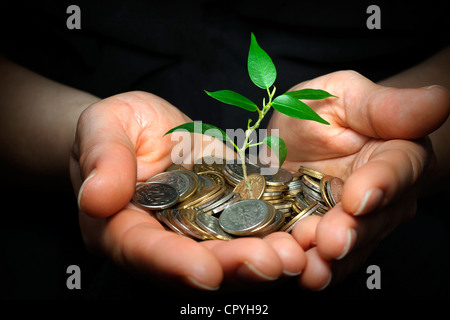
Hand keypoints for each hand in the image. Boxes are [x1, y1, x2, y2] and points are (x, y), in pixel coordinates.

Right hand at [69, 91, 305, 290]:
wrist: (144, 128)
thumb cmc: (117, 125)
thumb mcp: (102, 126)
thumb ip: (102, 158)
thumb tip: (97, 199)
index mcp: (121, 226)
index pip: (142, 251)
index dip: (172, 263)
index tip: (206, 272)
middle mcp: (164, 240)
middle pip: (194, 265)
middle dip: (234, 268)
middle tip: (274, 264)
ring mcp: (198, 232)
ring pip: (228, 257)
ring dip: (263, 261)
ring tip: (297, 255)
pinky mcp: (226, 215)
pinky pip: (250, 232)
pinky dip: (276, 237)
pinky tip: (303, 235)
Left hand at [268, 70, 449, 289]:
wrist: (299, 140)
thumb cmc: (325, 112)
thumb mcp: (343, 95)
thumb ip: (385, 105)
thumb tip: (438, 99)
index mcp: (396, 153)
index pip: (397, 169)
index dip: (381, 184)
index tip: (360, 197)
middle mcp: (384, 196)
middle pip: (375, 218)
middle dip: (352, 231)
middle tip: (330, 240)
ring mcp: (357, 222)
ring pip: (351, 246)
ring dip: (329, 259)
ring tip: (308, 263)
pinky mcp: (329, 239)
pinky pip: (326, 260)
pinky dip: (311, 267)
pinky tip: (295, 270)